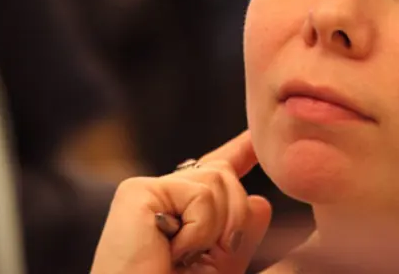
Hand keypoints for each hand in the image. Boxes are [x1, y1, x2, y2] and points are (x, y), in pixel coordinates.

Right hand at [90, 131, 271, 273]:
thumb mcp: (221, 266)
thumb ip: (240, 233)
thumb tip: (261, 201)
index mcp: (177, 212)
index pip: (212, 172)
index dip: (238, 152)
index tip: (254, 137)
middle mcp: (159, 196)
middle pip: (224, 175)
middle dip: (233, 218)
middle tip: (201, 258)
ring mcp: (145, 191)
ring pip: (217, 180)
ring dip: (215, 229)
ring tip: (182, 258)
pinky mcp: (137, 192)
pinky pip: (200, 195)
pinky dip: (200, 231)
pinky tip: (172, 252)